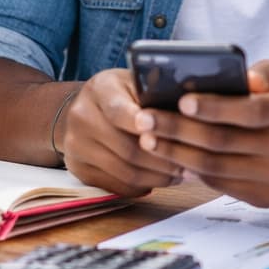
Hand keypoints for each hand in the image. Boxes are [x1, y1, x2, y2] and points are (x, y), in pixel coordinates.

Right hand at [60, 68, 182, 196]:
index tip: (174, 133)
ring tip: (182, 174)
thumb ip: (155, 93)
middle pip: (127, 148)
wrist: (83, 109)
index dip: (147, 125)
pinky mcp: (79, 170)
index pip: (120, 111)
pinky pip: (118, 186)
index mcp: (99, 89)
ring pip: (125, 171)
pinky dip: (144, 186)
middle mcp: (81, 117)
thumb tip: (191, 111)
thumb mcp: (135, 81)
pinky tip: (161, 179)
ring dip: (158, 177)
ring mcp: (76, 146)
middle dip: (164, 158)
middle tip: (191, 161)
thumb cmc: (122, 93)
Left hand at [134, 60, 268, 207]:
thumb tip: (244, 78)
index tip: (181, 100)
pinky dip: (192, 171)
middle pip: (224, 142)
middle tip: (145, 118)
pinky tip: (171, 157)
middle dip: (180, 130)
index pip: (250, 111)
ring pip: (216, 167)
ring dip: (177, 153)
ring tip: (149, 139)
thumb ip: (264, 72)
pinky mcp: (265, 198)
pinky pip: (220, 185)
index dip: (215, 107)